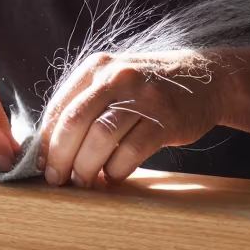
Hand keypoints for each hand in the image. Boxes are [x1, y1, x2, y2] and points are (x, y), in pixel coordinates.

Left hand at [37, 50, 221, 187]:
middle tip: (58, 180)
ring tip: (85, 182)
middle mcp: (117, 77)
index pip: (59, 107)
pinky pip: (130, 152)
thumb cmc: (150, 88)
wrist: (206, 79)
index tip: (42, 165)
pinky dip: (116, 170)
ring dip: (87, 167)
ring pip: (100, 139)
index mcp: (97, 67)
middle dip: (61, 158)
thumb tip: (50, 147)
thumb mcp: (115, 80)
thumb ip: (85, 104)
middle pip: (75, 123)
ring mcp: (143, 97)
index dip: (46, 142)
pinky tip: (114, 175)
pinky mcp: (165, 120)